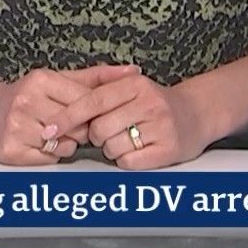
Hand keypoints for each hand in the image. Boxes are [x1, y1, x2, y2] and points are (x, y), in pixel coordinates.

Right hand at [0, 65, 135, 165]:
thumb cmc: (26, 96)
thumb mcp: (57, 79)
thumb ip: (97, 77)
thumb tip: (133, 71)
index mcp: (41, 80)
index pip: (86, 102)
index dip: (91, 113)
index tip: (86, 114)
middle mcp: (27, 101)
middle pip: (77, 126)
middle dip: (78, 130)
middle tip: (65, 125)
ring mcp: (17, 127)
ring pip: (65, 146)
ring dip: (64, 145)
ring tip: (49, 134)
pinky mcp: (10, 151)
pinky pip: (48, 160)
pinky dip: (49, 156)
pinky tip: (37, 144)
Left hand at [49, 71, 214, 169]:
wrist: (197, 113)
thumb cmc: (156, 103)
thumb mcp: (131, 87)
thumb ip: (100, 94)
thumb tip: (63, 112)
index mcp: (135, 84)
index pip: (92, 102)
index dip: (68, 117)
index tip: (50, 128)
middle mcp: (149, 103)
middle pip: (99, 129)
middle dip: (96, 136)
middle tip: (108, 133)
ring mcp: (161, 126)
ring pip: (112, 148)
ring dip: (112, 149)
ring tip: (127, 140)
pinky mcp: (168, 149)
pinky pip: (129, 162)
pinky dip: (126, 160)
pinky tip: (137, 150)